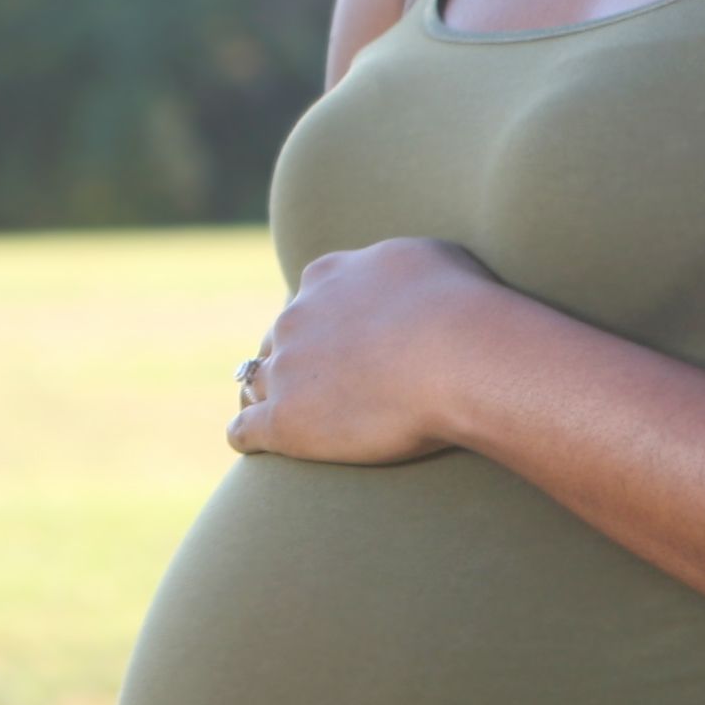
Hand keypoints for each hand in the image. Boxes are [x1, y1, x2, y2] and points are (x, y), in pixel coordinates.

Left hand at [226, 237, 505, 465]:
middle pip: (278, 341)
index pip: (307, 301)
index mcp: (325, 276)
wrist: (457, 355)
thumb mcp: (430, 259)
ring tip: (276, 417)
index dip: (319, 327)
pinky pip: (245, 429)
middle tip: (313, 387)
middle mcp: (296, 317)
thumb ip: (397, 268)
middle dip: (292, 361)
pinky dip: (246, 436)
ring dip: (264, 397)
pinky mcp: (285, 420)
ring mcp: (286, 369)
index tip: (335, 346)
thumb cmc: (459, 306)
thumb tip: (398, 280)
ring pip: (256, 382)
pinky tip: (252, 445)